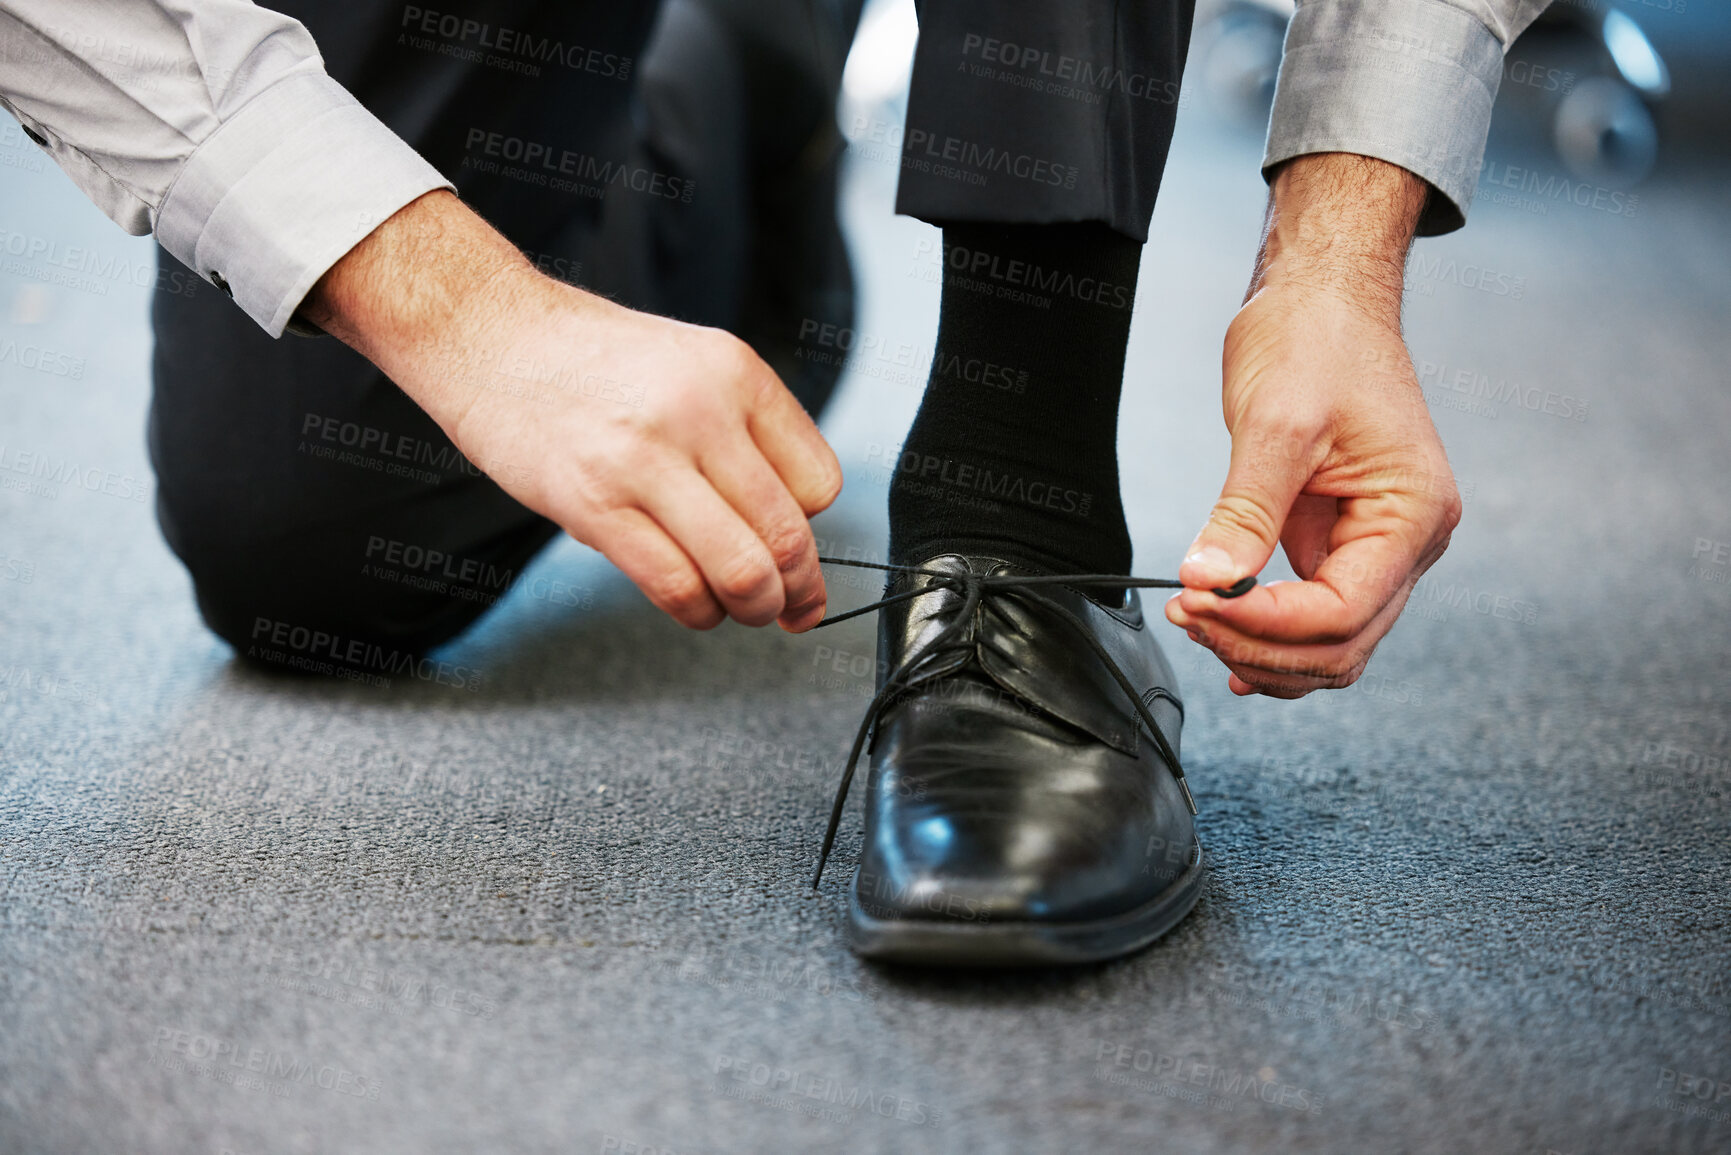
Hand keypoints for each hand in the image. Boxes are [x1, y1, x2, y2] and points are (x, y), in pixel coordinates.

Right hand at [304, 191, 841, 630]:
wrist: (490, 334)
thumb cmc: (592, 360)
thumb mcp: (693, 365)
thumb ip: (744, 434)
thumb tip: (791, 527)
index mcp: (736, 374)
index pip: (820, 483)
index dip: (812, 530)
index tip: (797, 549)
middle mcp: (700, 412)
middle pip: (788, 536)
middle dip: (798, 591)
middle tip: (793, 608)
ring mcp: (646, 460)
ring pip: (741, 571)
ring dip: (753, 609)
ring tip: (742, 609)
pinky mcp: (595, 504)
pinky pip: (675, 585)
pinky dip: (698, 612)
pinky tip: (695, 605)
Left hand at [1164, 154, 1461, 697]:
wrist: (1324, 301)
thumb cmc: (1315, 341)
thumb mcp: (1274, 424)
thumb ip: (1245, 511)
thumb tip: (1210, 580)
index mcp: (1413, 512)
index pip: (1344, 610)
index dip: (1267, 624)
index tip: (1200, 605)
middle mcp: (1410, 540)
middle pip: (1342, 643)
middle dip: (1260, 646)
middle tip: (1188, 616)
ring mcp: (1380, 544)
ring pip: (1331, 641)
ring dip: (1263, 649)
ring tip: (1197, 618)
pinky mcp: (1343, 540)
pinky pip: (1316, 612)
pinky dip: (1273, 636)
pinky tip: (1227, 638)